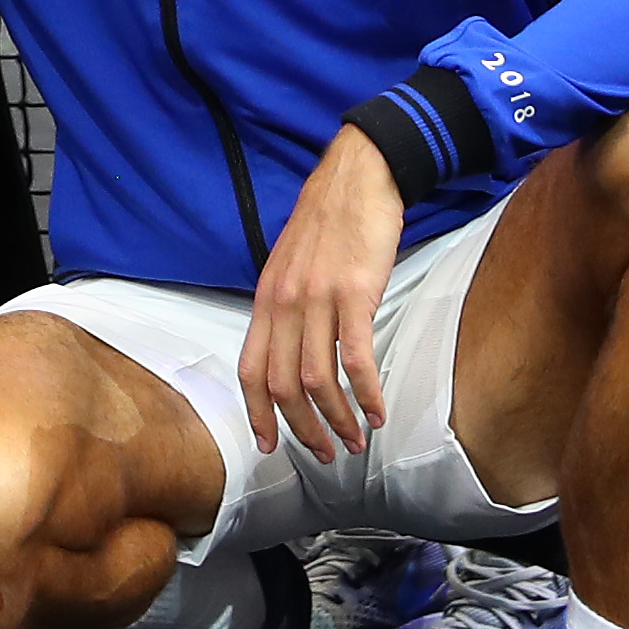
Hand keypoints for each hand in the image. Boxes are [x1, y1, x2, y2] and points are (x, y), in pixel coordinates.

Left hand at [239, 123, 408, 459]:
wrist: (359, 174)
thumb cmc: (330, 220)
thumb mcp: (291, 265)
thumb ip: (288, 306)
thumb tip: (291, 349)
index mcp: (267, 299)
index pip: (249, 369)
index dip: (258, 413)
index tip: (271, 445)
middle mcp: (285, 303)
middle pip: (281, 385)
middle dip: (303, 429)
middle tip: (326, 453)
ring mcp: (318, 298)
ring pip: (317, 379)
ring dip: (337, 419)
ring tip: (356, 440)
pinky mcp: (355, 293)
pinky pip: (356, 357)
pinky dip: (367, 393)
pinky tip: (378, 411)